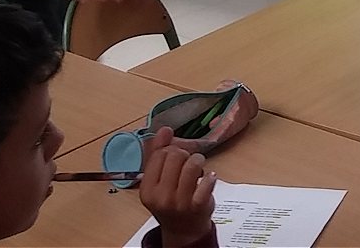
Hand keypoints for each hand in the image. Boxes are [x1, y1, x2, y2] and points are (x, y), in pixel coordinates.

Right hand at [139, 127, 216, 247]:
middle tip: (187, 165)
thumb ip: (158, 154)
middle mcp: (161, 196)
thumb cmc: (171, 201)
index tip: (175, 159)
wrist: (183, 230)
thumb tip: (164, 129)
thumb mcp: (158, 181)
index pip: (160, 154)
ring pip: (193, 163)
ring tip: (199, 171)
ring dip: (199, 162)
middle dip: (185, 155)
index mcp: (147, 189)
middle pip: (176, 155)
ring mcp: (180, 202)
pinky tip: (208, 180)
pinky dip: (211, 177)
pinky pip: (208, 180)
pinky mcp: (198, 205)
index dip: (171, 151)